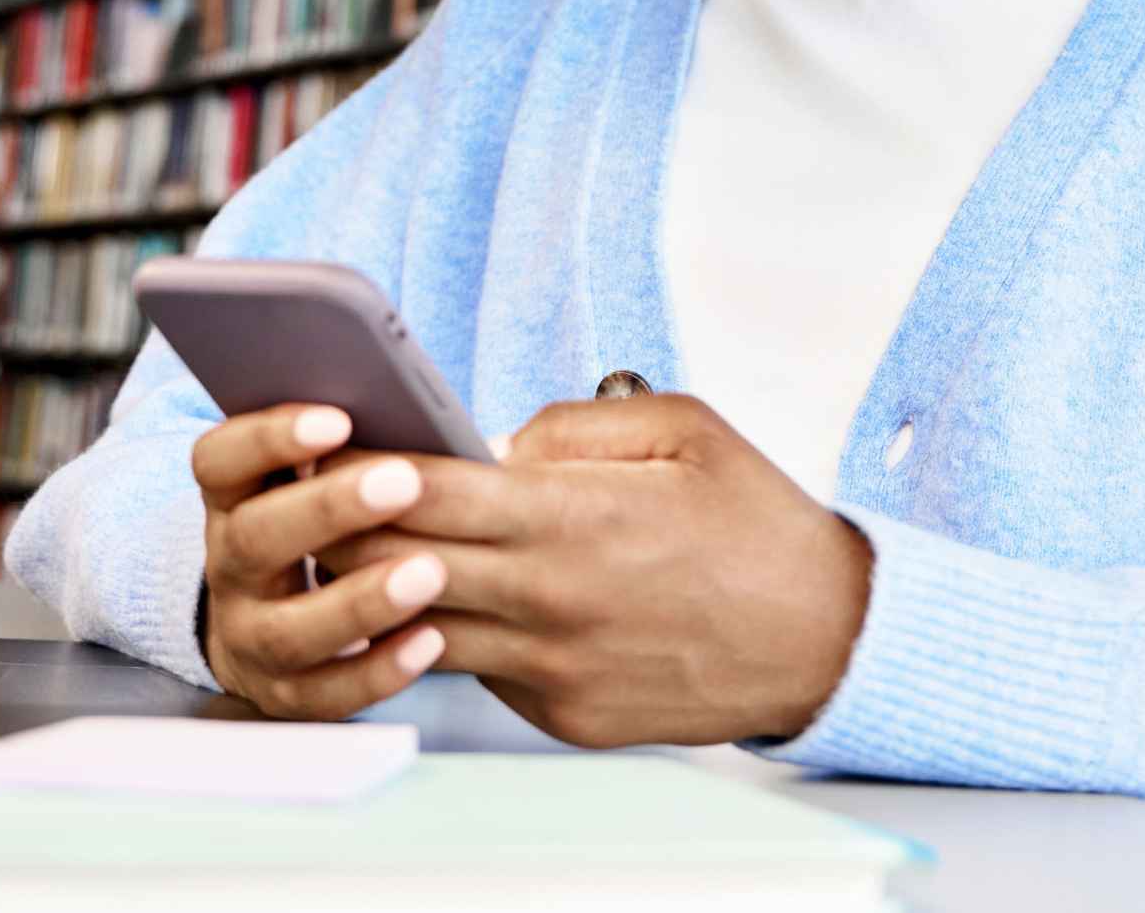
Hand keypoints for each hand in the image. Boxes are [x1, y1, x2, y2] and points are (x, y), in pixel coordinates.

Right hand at [192, 403, 455, 718]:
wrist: (275, 619)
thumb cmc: (329, 521)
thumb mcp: (323, 477)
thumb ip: (360, 448)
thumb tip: (438, 422)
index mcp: (235, 498)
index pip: (221, 460)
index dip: (268, 438)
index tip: (338, 420)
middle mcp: (230, 567)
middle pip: (254, 537)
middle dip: (329, 509)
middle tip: (403, 483)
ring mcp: (249, 636)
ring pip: (288, 628)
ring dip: (360, 601)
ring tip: (429, 572)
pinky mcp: (284, 694)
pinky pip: (326, 693)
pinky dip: (379, 669)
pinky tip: (431, 640)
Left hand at [313, 394, 872, 747]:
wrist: (823, 637)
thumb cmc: (758, 523)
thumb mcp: (685, 430)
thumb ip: (578, 427)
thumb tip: (496, 445)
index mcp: (576, 519)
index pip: (430, 493)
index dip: (366, 467)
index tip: (329, 444)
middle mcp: (551, 601)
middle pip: (402, 565)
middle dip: (351, 526)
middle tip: (322, 492)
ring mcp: (553, 670)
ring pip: (423, 631)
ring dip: (387, 591)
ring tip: (372, 549)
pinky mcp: (565, 716)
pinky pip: (483, 669)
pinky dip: (458, 632)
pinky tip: (460, 598)